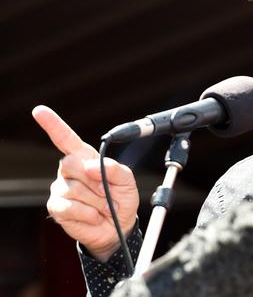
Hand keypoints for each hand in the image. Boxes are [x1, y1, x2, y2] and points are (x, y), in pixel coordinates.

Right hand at [32, 105, 138, 261]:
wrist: (118, 226)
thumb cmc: (121, 199)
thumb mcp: (127, 181)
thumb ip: (115, 168)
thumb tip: (91, 166)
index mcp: (85, 158)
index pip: (66, 139)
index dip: (53, 124)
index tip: (39, 111)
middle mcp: (69, 171)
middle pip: (72, 163)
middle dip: (95, 179)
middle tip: (106, 191)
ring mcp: (61, 188)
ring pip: (75, 188)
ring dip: (96, 200)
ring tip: (102, 206)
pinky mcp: (57, 207)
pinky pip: (71, 206)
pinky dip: (88, 213)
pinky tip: (94, 216)